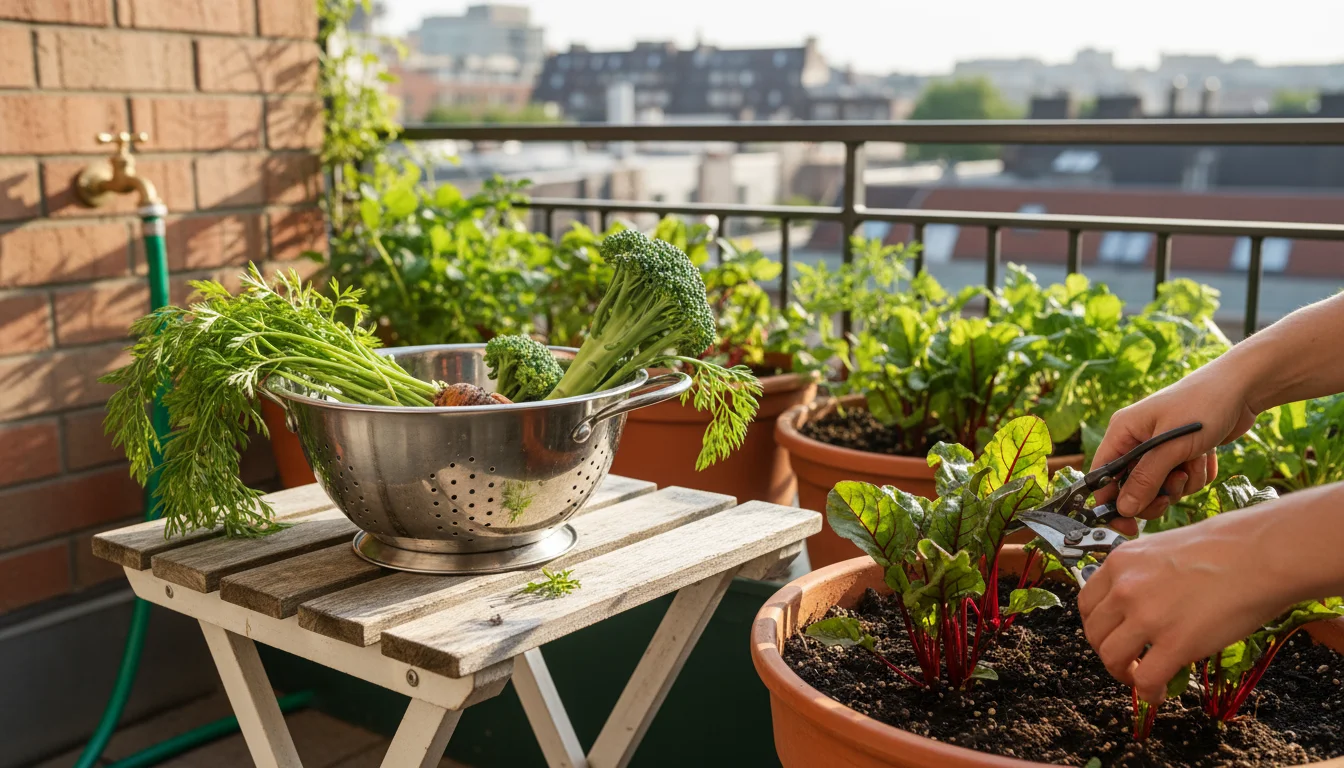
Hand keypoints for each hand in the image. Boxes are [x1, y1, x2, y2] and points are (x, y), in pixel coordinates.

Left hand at [1077, 504, 1291, 703]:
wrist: (1262, 554)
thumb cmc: (1225, 547)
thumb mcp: (1162, 549)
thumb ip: (1142, 574)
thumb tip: (1139, 601)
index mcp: (1120, 563)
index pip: (1087, 604)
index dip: (1097, 627)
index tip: (1111, 636)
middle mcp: (1125, 588)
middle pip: (1095, 633)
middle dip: (1107, 652)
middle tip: (1127, 661)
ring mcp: (1147, 616)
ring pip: (1112, 658)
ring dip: (1123, 675)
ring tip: (1141, 678)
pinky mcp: (1175, 643)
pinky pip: (1146, 680)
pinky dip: (1149, 693)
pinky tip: (1161, 693)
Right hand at [1092, 365, 1257, 534]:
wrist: (1243, 387)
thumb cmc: (1203, 405)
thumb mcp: (1172, 445)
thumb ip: (1146, 478)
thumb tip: (1123, 508)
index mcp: (1123, 432)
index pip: (1102, 476)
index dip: (1111, 503)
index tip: (1127, 524)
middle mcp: (1137, 441)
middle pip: (1132, 488)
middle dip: (1156, 492)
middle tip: (1174, 488)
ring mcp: (1160, 448)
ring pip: (1162, 487)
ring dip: (1183, 482)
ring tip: (1196, 459)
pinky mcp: (1182, 454)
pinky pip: (1183, 481)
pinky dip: (1197, 474)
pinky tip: (1207, 455)